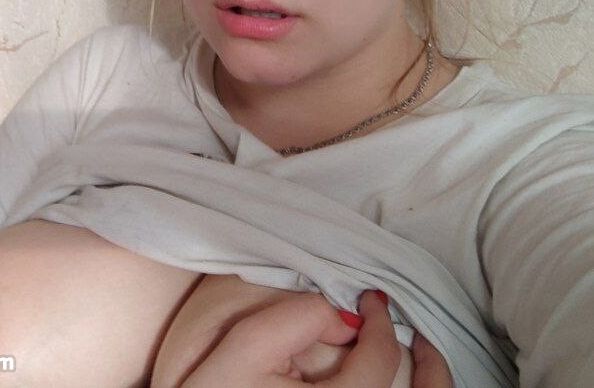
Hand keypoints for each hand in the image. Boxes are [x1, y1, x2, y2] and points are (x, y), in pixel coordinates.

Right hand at [180, 290, 452, 386]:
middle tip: (415, 332)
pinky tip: (402, 386)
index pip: (379, 357)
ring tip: (425, 359)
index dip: (379, 318)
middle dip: (428, 359)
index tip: (370, 298)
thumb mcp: (244, 346)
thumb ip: (296, 316)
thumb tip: (344, 314)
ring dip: (433, 385)